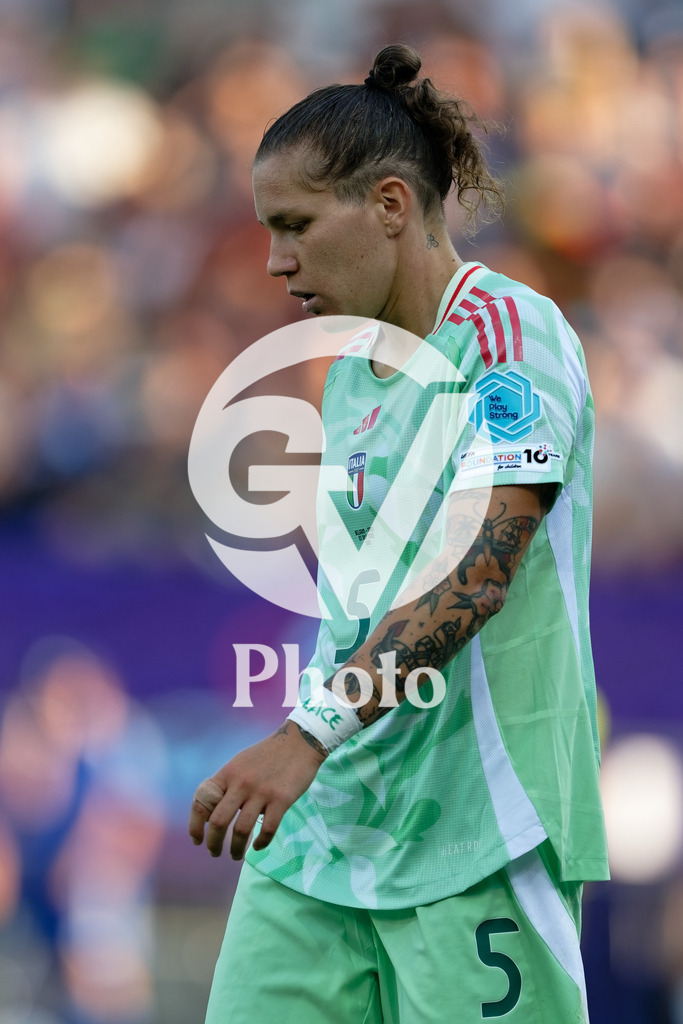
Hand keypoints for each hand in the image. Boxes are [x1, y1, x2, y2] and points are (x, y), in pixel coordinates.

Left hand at [188, 721, 326, 859]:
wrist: (298, 741)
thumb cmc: (266, 755)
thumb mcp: (239, 764)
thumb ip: (226, 786)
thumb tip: (212, 814)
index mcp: (227, 774)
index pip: (202, 803)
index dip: (195, 826)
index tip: (197, 840)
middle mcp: (241, 783)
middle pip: (219, 822)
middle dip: (214, 843)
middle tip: (215, 853)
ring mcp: (261, 792)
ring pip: (241, 830)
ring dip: (236, 849)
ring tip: (235, 855)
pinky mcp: (282, 799)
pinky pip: (267, 829)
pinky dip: (261, 843)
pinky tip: (258, 846)